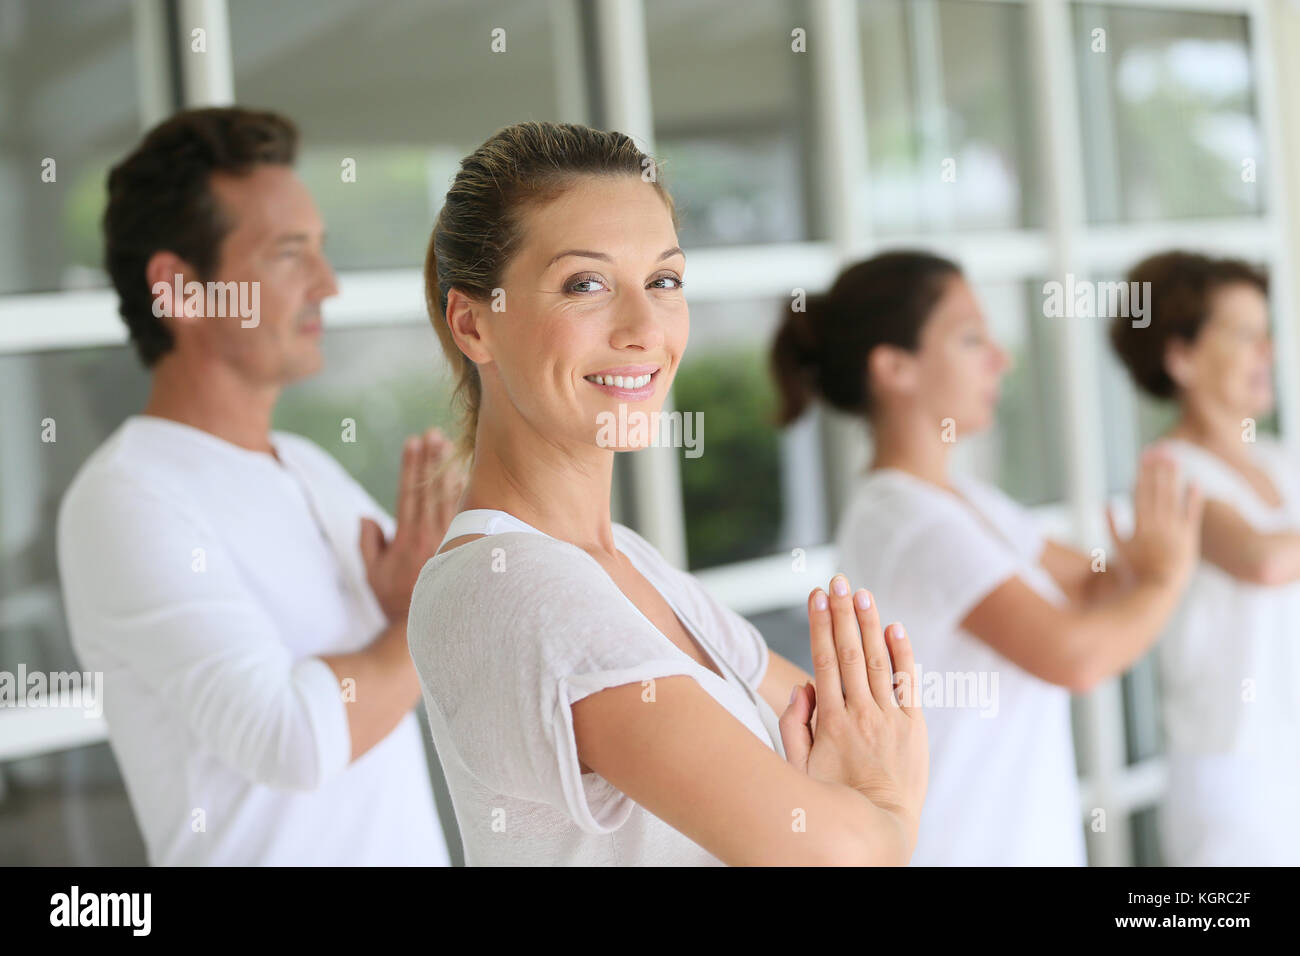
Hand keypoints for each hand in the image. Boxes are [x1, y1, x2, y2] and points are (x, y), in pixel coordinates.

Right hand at [359, 428, 465, 623]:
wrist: (431, 623)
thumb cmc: (397, 602)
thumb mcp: (373, 575)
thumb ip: (369, 544)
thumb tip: (367, 517)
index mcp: (407, 538)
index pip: (408, 492)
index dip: (410, 466)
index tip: (412, 442)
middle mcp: (430, 535)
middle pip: (430, 489)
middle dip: (430, 459)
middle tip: (433, 434)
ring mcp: (450, 540)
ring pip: (449, 497)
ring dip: (447, 469)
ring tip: (448, 445)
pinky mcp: (465, 545)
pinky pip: (466, 512)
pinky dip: (465, 490)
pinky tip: (465, 473)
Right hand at [778, 574, 927, 843]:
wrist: (879, 828)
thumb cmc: (834, 799)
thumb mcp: (799, 768)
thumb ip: (794, 725)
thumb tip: (804, 686)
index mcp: (830, 721)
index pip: (823, 660)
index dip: (819, 624)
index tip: (815, 596)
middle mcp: (860, 714)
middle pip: (848, 652)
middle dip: (842, 613)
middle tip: (837, 581)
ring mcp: (889, 719)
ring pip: (876, 661)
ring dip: (868, 624)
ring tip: (861, 594)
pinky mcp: (913, 728)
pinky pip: (907, 684)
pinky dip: (902, 655)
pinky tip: (894, 628)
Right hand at [1109, 448, 1203, 588]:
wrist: (1159, 589)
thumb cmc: (1134, 573)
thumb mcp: (1118, 549)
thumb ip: (1112, 525)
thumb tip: (1106, 502)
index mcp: (1139, 525)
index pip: (1140, 492)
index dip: (1142, 473)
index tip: (1143, 458)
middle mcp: (1157, 523)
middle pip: (1157, 490)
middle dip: (1158, 469)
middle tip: (1160, 450)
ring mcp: (1174, 529)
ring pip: (1173, 498)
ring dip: (1173, 477)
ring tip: (1175, 460)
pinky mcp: (1190, 538)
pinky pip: (1193, 514)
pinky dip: (1194, 498)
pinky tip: (1194, 482)